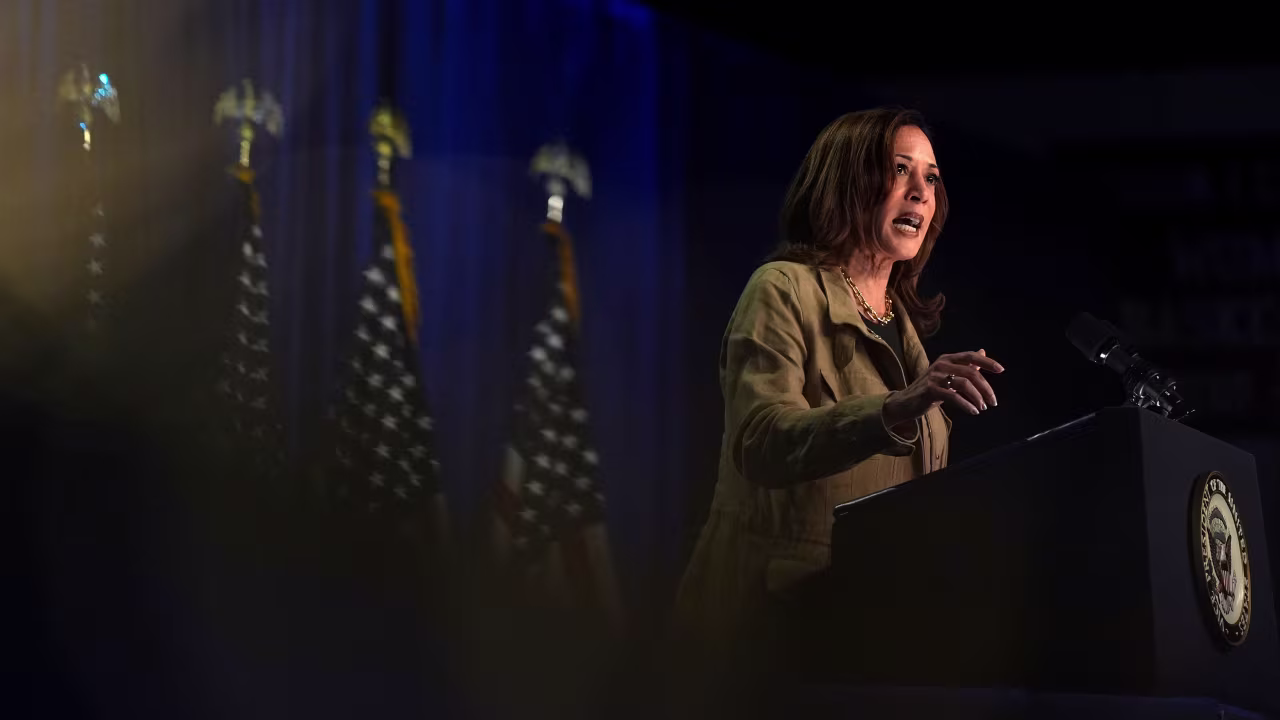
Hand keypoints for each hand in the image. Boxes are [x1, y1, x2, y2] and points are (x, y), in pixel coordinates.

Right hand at [883, 349, 1004, 426]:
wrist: (905, 402)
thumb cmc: (928, 389)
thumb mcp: (947, 375)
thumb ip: (965, 365)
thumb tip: (983, 351)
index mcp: (947, 358)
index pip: (970, 356)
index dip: (987, 362)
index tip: (1001, 370)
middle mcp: (941, 364)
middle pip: (971, 373)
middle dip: (986, 388)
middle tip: (993, 402)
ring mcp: (934, 377)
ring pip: (964, 384)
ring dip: (977, 398)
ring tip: (983, 408)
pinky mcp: (930, 390)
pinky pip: (954, 397)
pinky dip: (966, 405)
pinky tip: (973, 411)